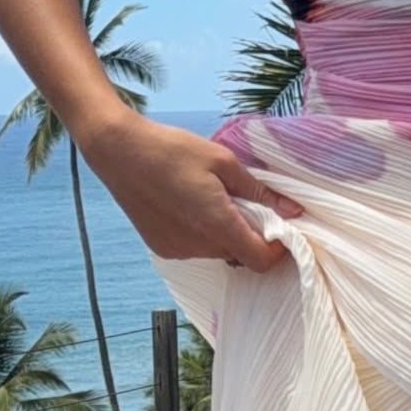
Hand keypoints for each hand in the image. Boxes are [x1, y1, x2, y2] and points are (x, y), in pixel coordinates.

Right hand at [78, 107, 302, 272]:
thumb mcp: (223, 161)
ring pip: (218, 252)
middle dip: (252, 235)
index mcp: (216, 224)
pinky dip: (204, 234)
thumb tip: (293, 211)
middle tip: (248, 202)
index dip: (278, 249)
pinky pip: (196, 248)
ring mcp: (176, 250)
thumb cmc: (171, 149)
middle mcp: (196, 245)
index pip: (260, 260)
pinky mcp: (161, 247)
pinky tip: (192, 205)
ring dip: (227, 233)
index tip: (282, 227)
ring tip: (214, 198)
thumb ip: (259, 191)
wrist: (118, 150)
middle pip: (240, 255)